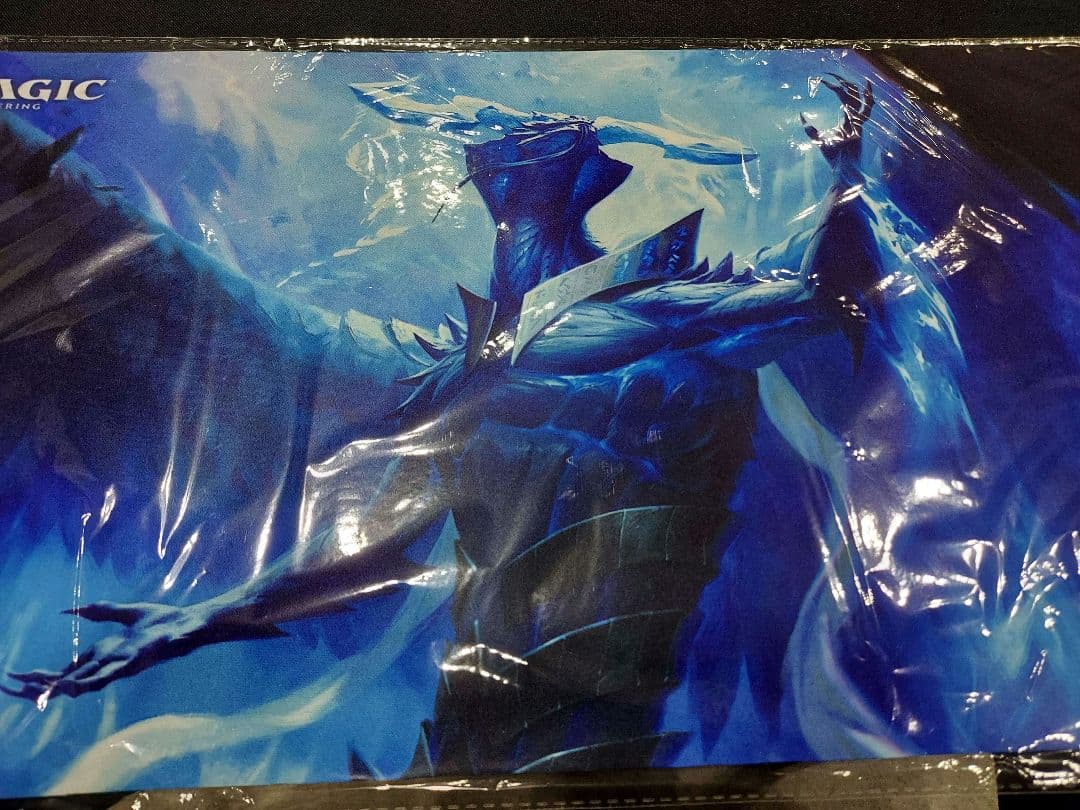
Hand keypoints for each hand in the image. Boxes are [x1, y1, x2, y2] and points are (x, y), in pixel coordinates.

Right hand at [2, 600, 225, 704]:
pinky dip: (90, 680)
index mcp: (104, 654)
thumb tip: (68, 609)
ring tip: (35, 692)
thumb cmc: (163, 620)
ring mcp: (122, 664)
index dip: (41, 675)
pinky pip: (110, 673)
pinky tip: (71, 687)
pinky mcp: (136, 660)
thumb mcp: (124, 613)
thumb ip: (98, 611)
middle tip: (9, 686)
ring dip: (61, 686)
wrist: (192, 624)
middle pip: (67, 679)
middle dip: (39, 684)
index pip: (65, 669)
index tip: (13, 677)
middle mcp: (109, 663)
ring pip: (84, 681)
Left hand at [801, 74, 873, 169]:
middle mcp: (855, 120)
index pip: (844, 100)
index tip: (826, 81)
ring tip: (855, 79)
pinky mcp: (861, 130)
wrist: (842, 170)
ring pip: (863, 102)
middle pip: (854, 97)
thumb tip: (800, 114)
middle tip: (837, 74)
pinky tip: (865, 90)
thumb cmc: (832, 157)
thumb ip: (809, 128)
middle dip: (847, 85)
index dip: (837, 89)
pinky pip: (865, 113)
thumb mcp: (818, 138)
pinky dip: (867, 101)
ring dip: (858, 91)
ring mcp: (860, 125)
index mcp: (846, 121)